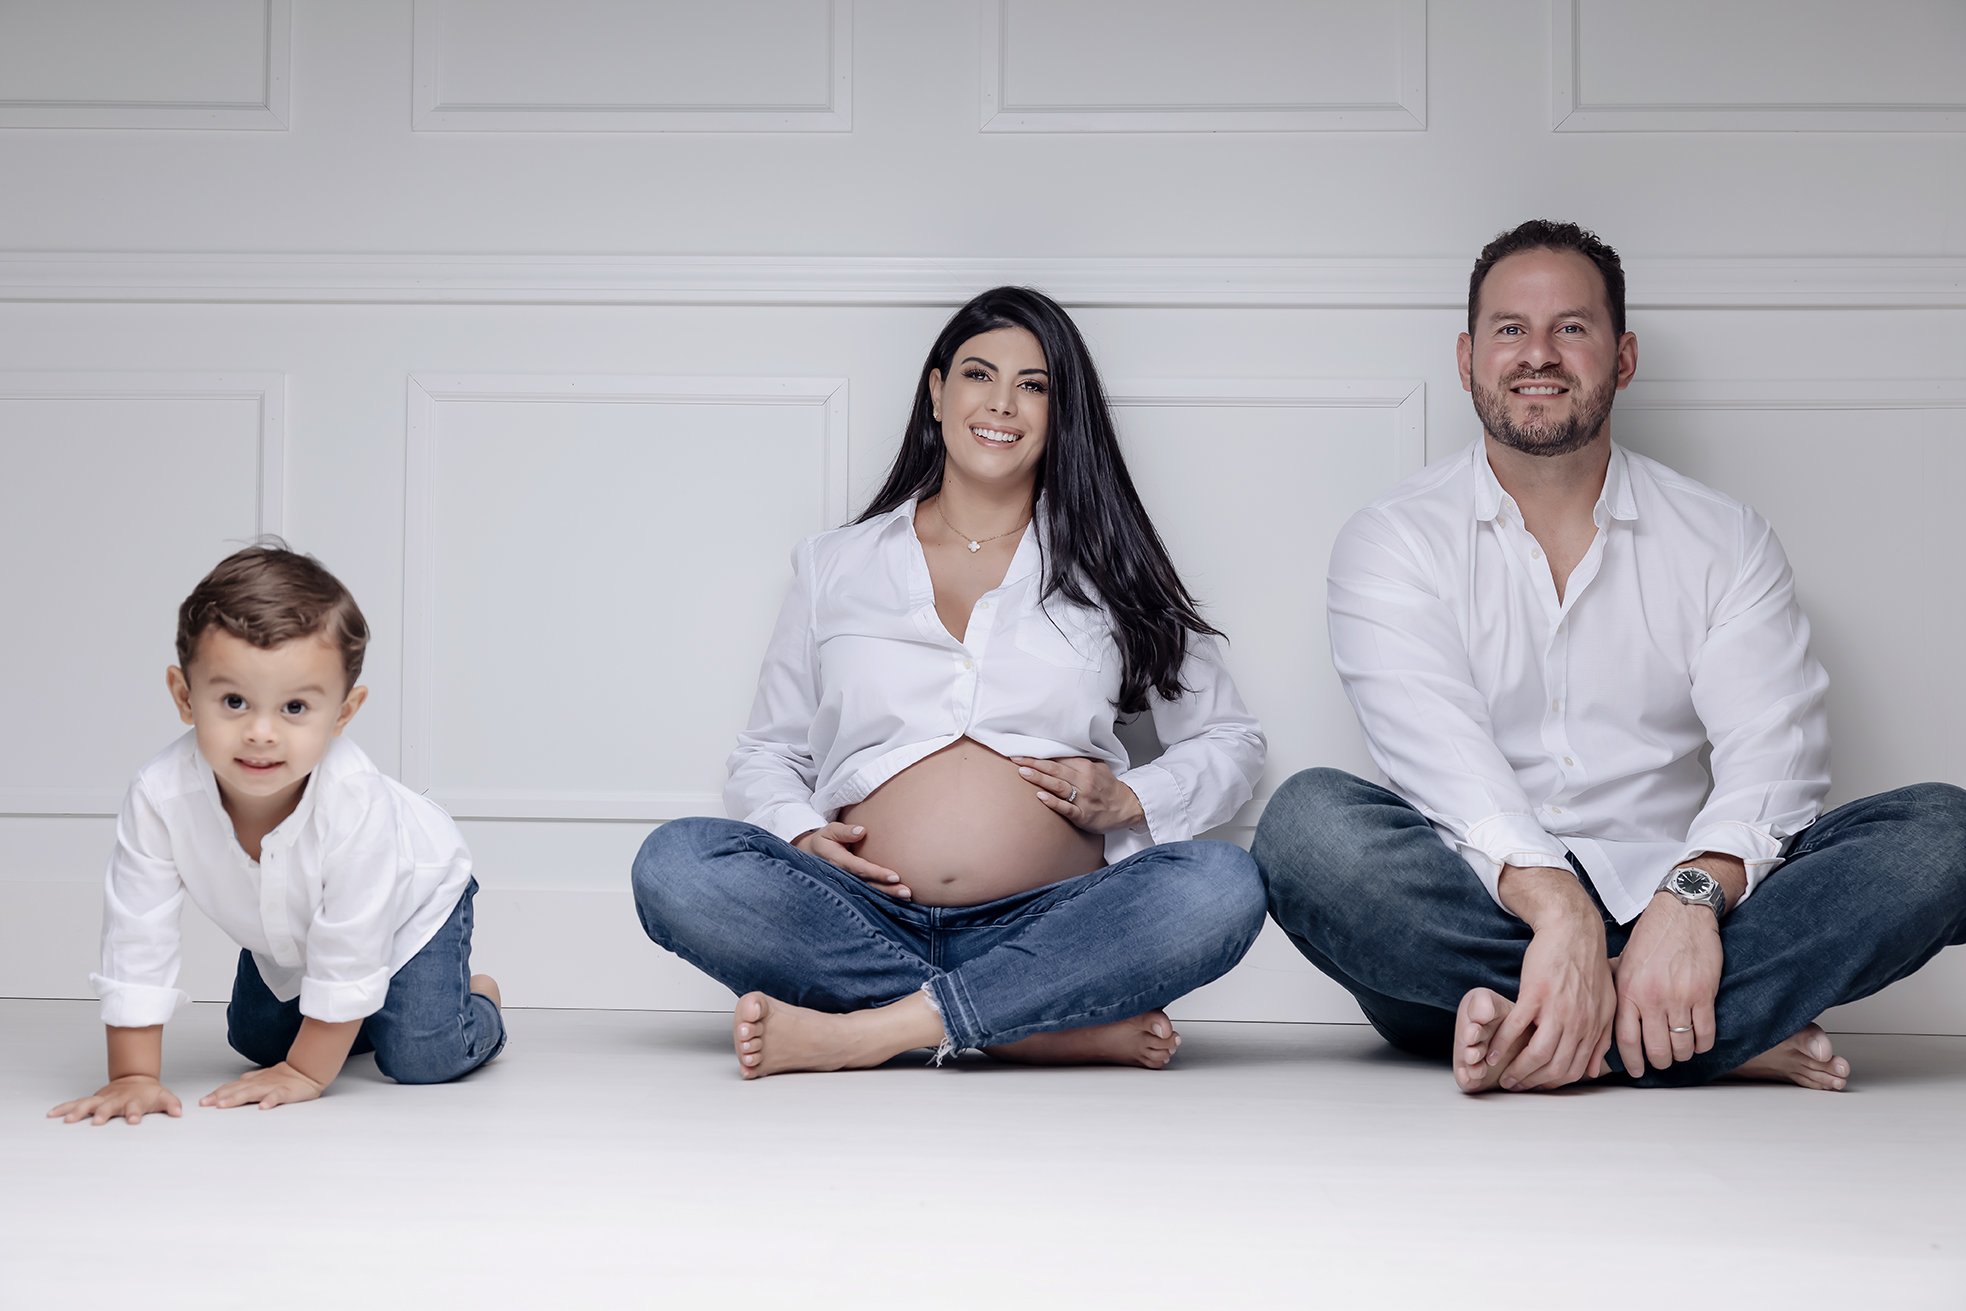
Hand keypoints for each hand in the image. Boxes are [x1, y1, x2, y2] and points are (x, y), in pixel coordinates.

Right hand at [48, 1076, 181, 1125]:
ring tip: (69, 1121)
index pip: (135, 1108)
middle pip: (108, 1107)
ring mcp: (103, 1099)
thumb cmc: (149, 1093)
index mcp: (133, 1101)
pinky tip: (52, 1114)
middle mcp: (116, 1100)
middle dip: (103, 1113)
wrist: (136, 1080)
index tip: (133, 1121)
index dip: (134, 1114)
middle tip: (97, 1121)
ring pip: (88, 1104)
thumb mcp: (163, 1097)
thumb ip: (171, 1104)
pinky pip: (75, 1104)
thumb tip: (179, 1112)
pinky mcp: (92, 1100)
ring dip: (79, 1112)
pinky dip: (64, 1108)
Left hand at [201, 1061, 324, 1110]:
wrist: (307, 1071)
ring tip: (224, 1104)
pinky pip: (277, 1096)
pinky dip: (270, 1100)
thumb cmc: (284, 1077)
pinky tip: (263, 1107)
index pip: (231, 1087)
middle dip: (220, 1097)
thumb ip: (245, 1083)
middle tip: (206, 1103)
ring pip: (251, 1092)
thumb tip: (228, 1088)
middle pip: (236, 1090)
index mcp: (252, 1082)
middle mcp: (258, 1084)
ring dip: (236, 1098)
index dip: (216, 1094)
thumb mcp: (261, 1078)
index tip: (202, 1102)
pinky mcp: (285, 1091)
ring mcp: (271, 1087)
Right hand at [794, 822, 909, 898]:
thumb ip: (844, 831)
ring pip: (869, 892)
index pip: (860, 869)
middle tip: (907, 892)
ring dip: (888, 895)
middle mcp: (843, 876)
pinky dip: (882, 897)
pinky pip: (867, 894)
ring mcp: (847, 884)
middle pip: (867, 885)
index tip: (895, 876)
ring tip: (907, 897)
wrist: (810, 856)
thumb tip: (862, 831)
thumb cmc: (824, 841)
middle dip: (887, 890)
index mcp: (837, 861)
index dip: (877, 873)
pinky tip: (898, 899)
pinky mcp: (851, 887)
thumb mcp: (829, 831)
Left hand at [1012, 757, 1143, 834]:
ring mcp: (1083, 798)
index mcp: (1086, 766)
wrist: (1127, 807)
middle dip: (1034, 763)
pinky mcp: (1083, 814)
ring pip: (1058, 786)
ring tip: (1023, 772)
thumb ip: (1079, 760)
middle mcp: (1084, 780)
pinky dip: (1053, 802)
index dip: (1040, 754)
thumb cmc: (1108, 788)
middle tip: (1015, 759)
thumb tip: (1058, 752)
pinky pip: (1066, 807)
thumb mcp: (1098, 767)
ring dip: (1040, 778)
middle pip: (1055, 769)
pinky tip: (1040, 797)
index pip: (1059, 758)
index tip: (1022, 750)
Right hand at [1493, 909, 1615, 1090]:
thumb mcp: (1605, 1004)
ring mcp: (1556, 1009)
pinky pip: (1516, 1027)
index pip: (1573, 1069)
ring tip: (1503, 1075)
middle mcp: (1578, 1023)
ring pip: (1536, 1053)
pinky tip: (1492, 1052)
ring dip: (1517, 1069)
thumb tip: (1593, 1069)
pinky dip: (1502, 1044)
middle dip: (1532, 1082)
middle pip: (1554, 1067)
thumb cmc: (1588, 965)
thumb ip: (1600, 1038)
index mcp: (1594, 1027)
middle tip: (1514, 1086)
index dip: (1552, 1083)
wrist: (1574, 931)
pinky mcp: (1535, 994)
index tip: (1536, 1086)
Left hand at [1614, 893, 1722, 1075]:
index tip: (1636, 1071)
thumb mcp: (1623, 963)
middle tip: (1661, 1061)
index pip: (1626, 1040)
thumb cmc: (1650, 938)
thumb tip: (1604, 1018)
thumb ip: (1617, 991)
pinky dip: (1701, 1044)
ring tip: (1679, 1052)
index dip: (1632, 1062)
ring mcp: (1679, 997)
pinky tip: (1698, 1042)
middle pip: (1656, 1049)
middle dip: (1659, 1062)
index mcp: (1628, 991)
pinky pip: (1704, 1034)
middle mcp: (1651, 997)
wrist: (1681, 913)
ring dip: (1681, 1055)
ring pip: (1681, 1046)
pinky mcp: (1703, 994)